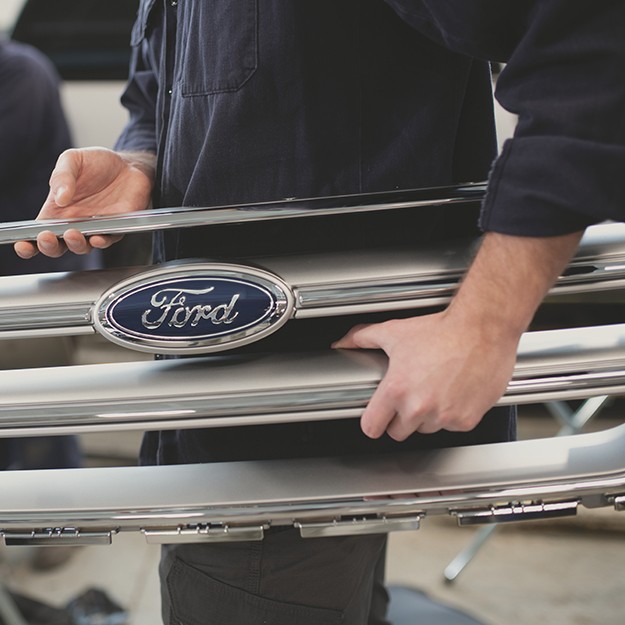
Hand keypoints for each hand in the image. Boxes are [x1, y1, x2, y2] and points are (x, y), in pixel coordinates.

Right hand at [14, 147, 154, 258]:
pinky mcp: (116, 228)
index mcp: (57, 210)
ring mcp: (95, 228)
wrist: (129, 165)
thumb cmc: (98, 164)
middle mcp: (74, 223)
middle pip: (58, 246)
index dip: (28, 243)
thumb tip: (60, 198)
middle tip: (47, 237)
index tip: (22, 245)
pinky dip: (102, 241)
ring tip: (72, 233)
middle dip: (49, 247)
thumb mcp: (73, 160)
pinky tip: (97, 238)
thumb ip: (62, 176)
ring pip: (82, 247)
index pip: (38, 231)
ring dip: (75, 244)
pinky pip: (108, 240)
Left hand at [332, 310, 516, 440]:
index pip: (372, 427)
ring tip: (434, 389)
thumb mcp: (396, 332)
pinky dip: (452, 415)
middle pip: (398, 432)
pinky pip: (451, 426)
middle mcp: (419, 407)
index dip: (373, 422)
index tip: (376, 419)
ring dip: (427, 416)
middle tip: (410, 396)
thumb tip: (345, 341)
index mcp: (397, 390)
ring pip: (426, 429)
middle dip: (401, 418)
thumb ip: (364, 338)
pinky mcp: (465, 420)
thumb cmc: (442, 331)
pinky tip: (453, 392)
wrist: (482, 329)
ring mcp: (443, 416)